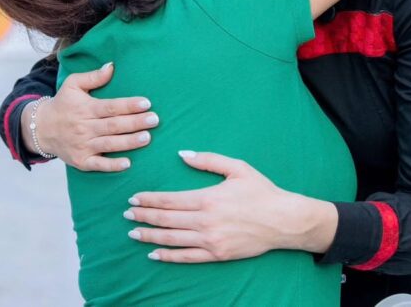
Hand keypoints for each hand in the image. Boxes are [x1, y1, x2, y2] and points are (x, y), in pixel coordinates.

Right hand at [26, 63, 158, 170]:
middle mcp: (84, 127)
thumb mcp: (72, 85)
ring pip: (109, 144)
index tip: (146, 103)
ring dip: (129, 142)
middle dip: (135, 123)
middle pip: (113, 125)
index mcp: (85, 108)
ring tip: (147, 137)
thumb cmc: (63, 104)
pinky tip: (128, 163)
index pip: (110, 107)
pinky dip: (112, 165)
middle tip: (154, 120)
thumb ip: (93, 77)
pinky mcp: (81, 161)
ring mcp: (82, 145)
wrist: (40, 128)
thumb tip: (112, 66)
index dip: (129, 105)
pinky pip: (98, 165)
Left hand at [124, 151, 337, 262]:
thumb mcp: (237, 168)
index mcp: (208, 198)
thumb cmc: (261, 191)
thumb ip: (208, 160)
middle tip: (127, 213)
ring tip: (133, 232)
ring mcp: (211, 240)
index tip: (134, 197)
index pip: (170, 200)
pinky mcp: (217, 254)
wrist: (284, 220)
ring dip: (150, 235)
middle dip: (144, 215)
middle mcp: (206, 221)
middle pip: (166, 219)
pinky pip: (187, 257)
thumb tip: (182, 154)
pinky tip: (154, 254)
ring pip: (172, 239)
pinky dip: (169, 255)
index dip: (150, 199)